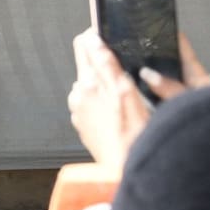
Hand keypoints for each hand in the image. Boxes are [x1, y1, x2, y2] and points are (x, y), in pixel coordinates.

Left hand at [68, 31, 208, 167]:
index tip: (111, 36)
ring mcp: (80, 113)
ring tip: (131, 100)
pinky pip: (96, 107)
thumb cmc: (132, 135)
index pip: (83, 46)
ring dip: (108, 88)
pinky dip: (107, 106)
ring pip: (94, 87)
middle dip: (106, 65)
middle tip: (130, 74)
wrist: (125, 173)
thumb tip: (93, 39)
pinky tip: (123, 117)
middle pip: (89, 66)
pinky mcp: (86, 128)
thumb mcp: (126, 93)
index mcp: (86, 83)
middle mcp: (77, 96)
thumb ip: (107, 64)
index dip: (98, 37)